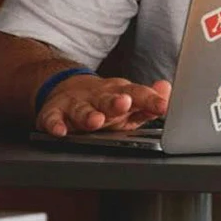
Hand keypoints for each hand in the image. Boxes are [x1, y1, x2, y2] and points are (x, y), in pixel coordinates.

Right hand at [36, 74, 171, 136]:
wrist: (67, 89)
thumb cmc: (106, 102)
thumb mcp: (130, 101)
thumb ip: (149, 101)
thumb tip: (167, 90)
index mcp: (120, 93)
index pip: (138, 94)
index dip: (151, 100)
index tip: (162, 107)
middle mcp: (98, 96)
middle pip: (108, 99)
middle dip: (116, 102)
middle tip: (124, 104)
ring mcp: (76, 103)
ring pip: (81, 109)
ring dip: (88, 115)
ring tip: (95, 121)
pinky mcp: (54, 112)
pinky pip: (52, 118)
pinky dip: (54, 124)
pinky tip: (59, 131)